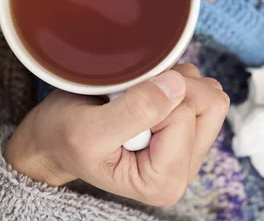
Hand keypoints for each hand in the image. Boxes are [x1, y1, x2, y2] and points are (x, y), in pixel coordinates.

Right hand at [4, 64, 228, 206]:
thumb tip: (177, 85)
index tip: (120, 105)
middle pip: (210, 104)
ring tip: (137, 96)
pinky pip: (200, 90)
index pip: (185, 114)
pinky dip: (173, 80)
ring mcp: (190, 147)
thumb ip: (134, 111)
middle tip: (133, 94)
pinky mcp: (188, 128)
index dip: (153, 97)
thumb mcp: (89, 131)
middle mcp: (185, 168)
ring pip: (210, 93)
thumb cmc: (65, 139)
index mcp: (164, 181)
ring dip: (173, 82)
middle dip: (173, 86)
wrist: (54, 138)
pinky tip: (146, 94)